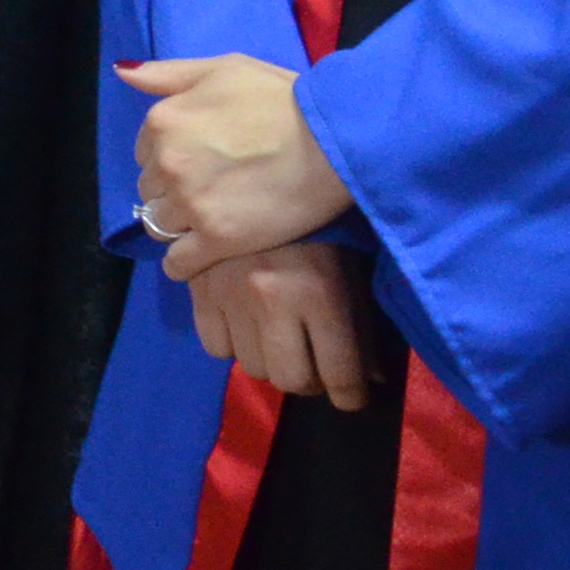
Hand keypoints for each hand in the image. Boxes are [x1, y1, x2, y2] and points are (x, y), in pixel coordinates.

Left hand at [122, 53, 354, 273]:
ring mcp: (191, 203)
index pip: (144, 152)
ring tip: (203, 225)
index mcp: (163, 121)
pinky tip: (193, 260)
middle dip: (170, 192)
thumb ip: (167, 74)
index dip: (166, 160)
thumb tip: (121, 72)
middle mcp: (168, 163)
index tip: (194, 164)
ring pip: (159, 225)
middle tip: (205, 194)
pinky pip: (179, 262)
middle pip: (150, 189)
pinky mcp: (219, 239)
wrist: (336, 138)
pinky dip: (180, 264)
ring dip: (175, 227)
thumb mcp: (223, 68)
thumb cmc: (284, 98)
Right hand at [182, 239, 375, 407]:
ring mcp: (231, 295)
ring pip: (252, 366)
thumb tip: (370, 378)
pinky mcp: (199, 288)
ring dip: (270, 362)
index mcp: (320, 294)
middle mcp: (273, 300)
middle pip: (291, 380)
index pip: (340, 373)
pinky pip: (216, 346)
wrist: (258, 173)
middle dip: (310, 381)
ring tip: (279, 342)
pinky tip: (246, 326)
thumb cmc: (318, 224)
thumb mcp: (349, 271)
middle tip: (316, 367)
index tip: (352, 396)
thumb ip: (360, 326)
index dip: (351, 396)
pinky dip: (233, 344)